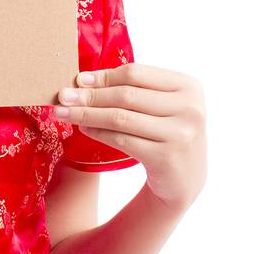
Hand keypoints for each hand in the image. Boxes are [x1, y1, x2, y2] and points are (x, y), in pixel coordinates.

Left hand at [54, 63, 206, 212]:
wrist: (184, 179)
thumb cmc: (166, 133)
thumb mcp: (162, 105)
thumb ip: (133, 89)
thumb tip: (83, 80)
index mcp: (188, 86)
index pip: (136, 73)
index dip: (103, 76)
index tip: (78, 80)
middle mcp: (190, 108)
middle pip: (126, 95)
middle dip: (90, 95)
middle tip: (63, 96)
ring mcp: (180, 134)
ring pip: (120, 118)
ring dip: (87, 114)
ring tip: (63, 113)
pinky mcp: (166, 158)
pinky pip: (122, 140)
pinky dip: (98, 133)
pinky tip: (84, 129)